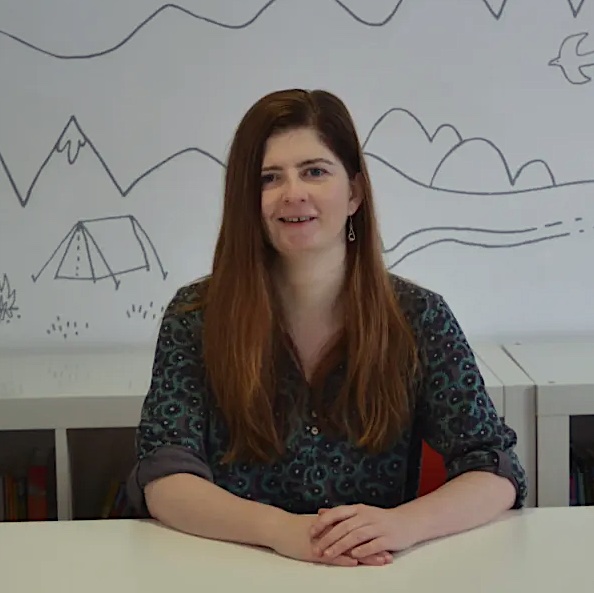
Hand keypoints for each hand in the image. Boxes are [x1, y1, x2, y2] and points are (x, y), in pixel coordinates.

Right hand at [268, 512, 391, 566]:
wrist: (276, 527)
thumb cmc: (293, 527)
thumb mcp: (314, 523)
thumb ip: (328, 524)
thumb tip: (337, 525)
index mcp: (332, 525)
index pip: (356, 532)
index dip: (371, 538)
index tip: (386, 543)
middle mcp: (330, 532)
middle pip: (357, 540)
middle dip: (374, 548)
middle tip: (389, 555)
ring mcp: (322, 541)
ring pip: (348, 548)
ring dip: (365, 555)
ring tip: (381, 561)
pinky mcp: (312, 550)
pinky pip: (330, 555)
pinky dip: (343, 558)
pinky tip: (355, 562)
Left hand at [310, 504, 415, 560]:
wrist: (408, 521)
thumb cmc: (381, 519)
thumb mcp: (360, 512)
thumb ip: (341, 514)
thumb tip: (321, 512)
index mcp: (358, 509)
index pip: (337, 513)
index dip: (323, 522)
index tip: (311, 532)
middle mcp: (367, 516)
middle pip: (344, 526)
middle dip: (328, 538)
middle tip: (316, 549)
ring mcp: (378, 527)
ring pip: (356, 536)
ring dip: (340, 545)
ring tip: (329, 554)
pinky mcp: (388, 538)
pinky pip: (373, 544)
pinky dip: (362, 550)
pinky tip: (353, 556)